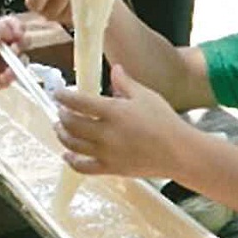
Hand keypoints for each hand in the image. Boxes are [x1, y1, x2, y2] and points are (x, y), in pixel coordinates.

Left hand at [0, 15, 25, 102]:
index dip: (18, 27)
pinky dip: (13, 74)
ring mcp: (5, 61)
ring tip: (8, 66)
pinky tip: (3, 76)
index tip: (18, 33)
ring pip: (22, 57)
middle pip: (21, 40)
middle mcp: (2, 46)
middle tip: (14, 49)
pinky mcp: (7, 75)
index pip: (13, 25)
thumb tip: (14, 30)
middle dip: (21, 44)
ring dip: (18, 61)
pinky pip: (18, 73)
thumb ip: (1, 28)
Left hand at [53, 65, 190, 177]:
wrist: (179, 152)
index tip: (57, 94)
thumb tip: (114, 69)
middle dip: (62, 116)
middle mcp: (107, 133)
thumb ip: (125, 83)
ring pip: (73, 145)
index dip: (64, 97)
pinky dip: (71, 161)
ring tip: (60, 128)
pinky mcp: (111, 168)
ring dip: (62, 135)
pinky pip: (83, 167)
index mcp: (114, 112)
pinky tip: (67, 155)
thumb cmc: (165, 122)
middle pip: (72, 124)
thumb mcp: (146, 95)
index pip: (79, 102)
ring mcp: (107, 153)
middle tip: (61, 110)